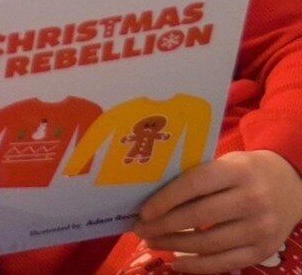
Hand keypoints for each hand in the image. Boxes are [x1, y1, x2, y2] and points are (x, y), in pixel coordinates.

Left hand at [133, 150, 301, 271]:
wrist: (291, 186)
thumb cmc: (247, 171)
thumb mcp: (227, 163)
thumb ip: (199, 176)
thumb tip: (154, 192)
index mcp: (237, 171)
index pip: (194, 184)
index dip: (166, 199)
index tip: (143, 210)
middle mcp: (250, 200)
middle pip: (199, 216)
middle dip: (164, 225)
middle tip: (140, 228)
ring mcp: (259, 229)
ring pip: (209, 243)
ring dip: (175, 245)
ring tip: (152, 242)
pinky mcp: (263, 252)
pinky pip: (224, 263)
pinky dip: (197, 266)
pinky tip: (176, 262)